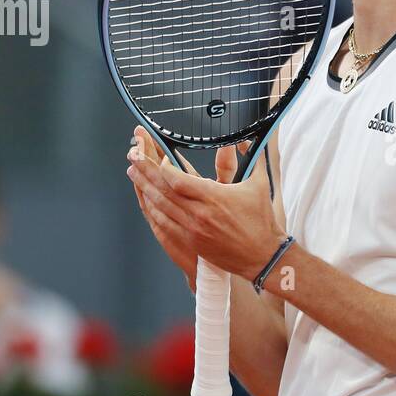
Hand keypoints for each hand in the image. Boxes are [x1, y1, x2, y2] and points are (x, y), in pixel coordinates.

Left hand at [127, 128, 281, 282]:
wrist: (262, 256)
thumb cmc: (262, 220)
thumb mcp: (259, 184)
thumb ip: (251, 157)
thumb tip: (242, 139)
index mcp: (214, 197)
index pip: (177, 179)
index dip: (163, 166)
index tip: (158, 156)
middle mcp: (199, 213)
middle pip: (163, 189)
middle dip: (145, 170)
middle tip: (133, 155)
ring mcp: (192, 229)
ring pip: (160, 206)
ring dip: (144, 187)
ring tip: (133, 172)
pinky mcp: (191, 242)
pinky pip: (164, 223)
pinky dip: (152, 209)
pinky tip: (146, 199)